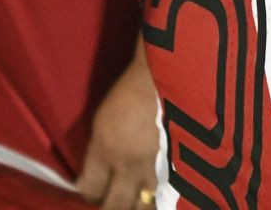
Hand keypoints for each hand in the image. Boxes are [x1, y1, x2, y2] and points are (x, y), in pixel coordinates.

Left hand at [77, 55, 159, 209]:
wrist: (171, 75)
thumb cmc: (133, 89)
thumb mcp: (105, 119)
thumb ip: (100, 151)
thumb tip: (97, 174)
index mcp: (106, 149)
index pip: (89, 189)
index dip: (88, 194)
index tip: (92, 191)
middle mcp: (129, 164)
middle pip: (115, 206)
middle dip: (110, 207)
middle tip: (112, 200)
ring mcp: (158, 168)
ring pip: (145, 207)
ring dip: (138, 206)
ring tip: (138, 201)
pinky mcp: (182, 166)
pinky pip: (170, 194)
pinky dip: (163, 198)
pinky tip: (162, 194)